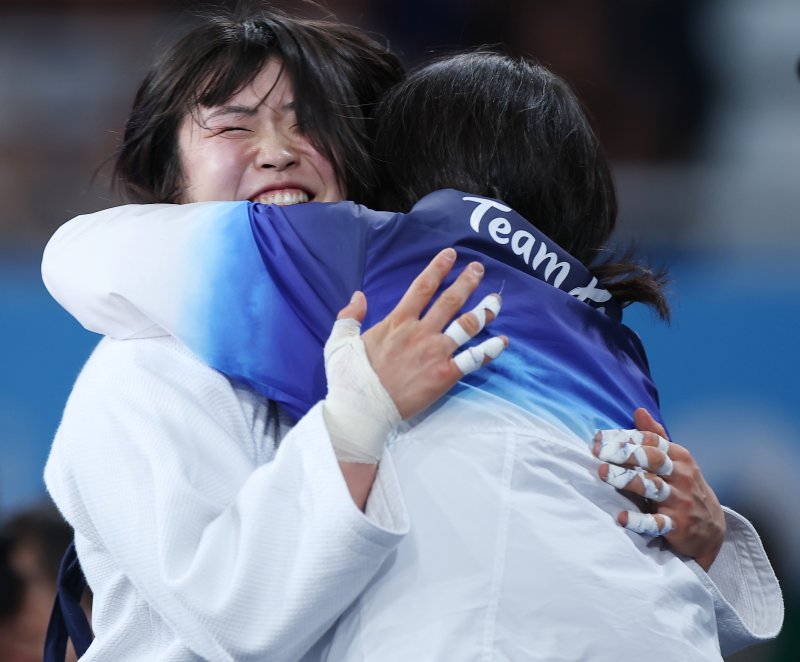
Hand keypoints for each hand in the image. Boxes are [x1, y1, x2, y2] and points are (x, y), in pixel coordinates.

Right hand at [361, 247, 506, 419]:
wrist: (362, 408)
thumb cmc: (349, 377)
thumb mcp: (340, 341)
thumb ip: (350, 316)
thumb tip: (358, 296)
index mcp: (397, 321)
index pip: (422, 286)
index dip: (438, 267)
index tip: (451, 254)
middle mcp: (420, 332)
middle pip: (450, 300)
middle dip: (467, 282)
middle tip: (479, 269)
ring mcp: (435, 352)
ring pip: (467, 325)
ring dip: (484, 310)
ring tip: (496, 300)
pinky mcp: (445, 375)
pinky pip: (473, 359)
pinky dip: (490, 350)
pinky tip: (503, 342)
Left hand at [593, 408, 725, 570]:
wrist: (711, 527)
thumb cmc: (684, 485)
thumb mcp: (676, 459)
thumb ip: (656, 436)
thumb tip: (638, 410)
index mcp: (679, 457)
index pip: (650, 441)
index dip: (625, 437)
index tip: (599, 438)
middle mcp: (681, 476)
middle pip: (652, 459)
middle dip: (624, 453)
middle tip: (598, 452)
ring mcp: (680, 500)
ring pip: (652, 487)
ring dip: (627, 480)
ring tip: (603, 473)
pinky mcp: (676, 525)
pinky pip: (656, 523)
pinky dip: (639, 520)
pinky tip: (621, 517)